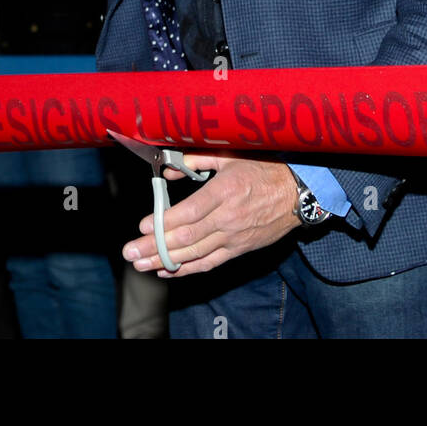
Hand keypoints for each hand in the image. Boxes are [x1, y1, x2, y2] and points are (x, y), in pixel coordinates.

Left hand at [123, 155, 301, 277]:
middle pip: (187, 238)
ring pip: (195, 254)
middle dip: (155, 246)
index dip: (165, 222)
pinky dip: (187, 270)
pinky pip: (209, 263)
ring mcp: (234, 237)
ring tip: (140, 264)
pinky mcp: (238, 249)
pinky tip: (166, 270)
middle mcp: (228, 217)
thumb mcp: (230, 155)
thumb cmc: (263, 168)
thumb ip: (197, 159)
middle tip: (130, 252)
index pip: (190, 212)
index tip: (144, 226)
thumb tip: (170, 168)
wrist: (296, 192)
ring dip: (164, 261)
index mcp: (226, 191)